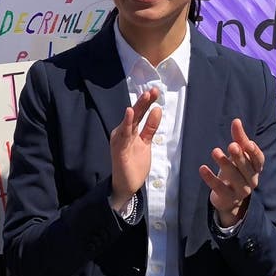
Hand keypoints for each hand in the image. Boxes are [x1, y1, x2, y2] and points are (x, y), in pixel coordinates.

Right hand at [110, 88, 161, 207]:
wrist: (126, 185)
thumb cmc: (134, 164)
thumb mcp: (145, 142)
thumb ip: (150, 127)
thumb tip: (156, 109)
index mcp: (129, 130)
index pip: (139, 113)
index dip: (147, 102)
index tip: (156, 91)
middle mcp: (123, 132)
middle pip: (134, 114)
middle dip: (143, 102)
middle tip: (153, 91)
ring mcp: (120, 140)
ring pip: (130, 121)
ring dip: (137, 108)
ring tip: (145, 96)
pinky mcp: (119, 149)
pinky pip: (124, 135)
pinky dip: (126, 123)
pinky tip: (130, 113)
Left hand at [199, 118, 264, 227]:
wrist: (229, 199)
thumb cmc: (235, 171)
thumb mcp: (237, 155)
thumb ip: (239, 139)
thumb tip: (236, 120)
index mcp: (255, 168)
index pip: (259, 160)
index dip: (254, 152)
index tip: (248, 143)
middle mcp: (251, 180)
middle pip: (247, 168)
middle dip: (239, 156)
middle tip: (231, 145)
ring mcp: (241, 191)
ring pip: (235, 178)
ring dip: (225, 164)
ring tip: (215, 151)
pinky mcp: (228, 198)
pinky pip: (220, 188)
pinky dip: (210, 178)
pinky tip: (202, 168)